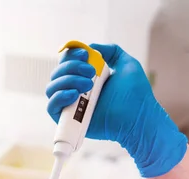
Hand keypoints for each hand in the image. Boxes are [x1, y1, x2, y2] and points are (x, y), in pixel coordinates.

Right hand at [46, 43, 187, 177]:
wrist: (137, 117)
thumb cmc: (135, 95)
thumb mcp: (127, 64)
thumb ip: (111, 51)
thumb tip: (89, 47)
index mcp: (85, 77)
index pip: (66, 62)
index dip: (70, 55)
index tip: (85, 55)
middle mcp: (74, 89)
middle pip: (57, 73)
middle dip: (71, 67)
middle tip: (92, 72)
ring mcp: (70, 105)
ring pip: (51, 88)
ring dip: (67, 81)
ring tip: (88, 85)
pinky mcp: (67, 120)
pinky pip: (51, 106)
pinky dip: (59, 97)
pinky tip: (74, 95)